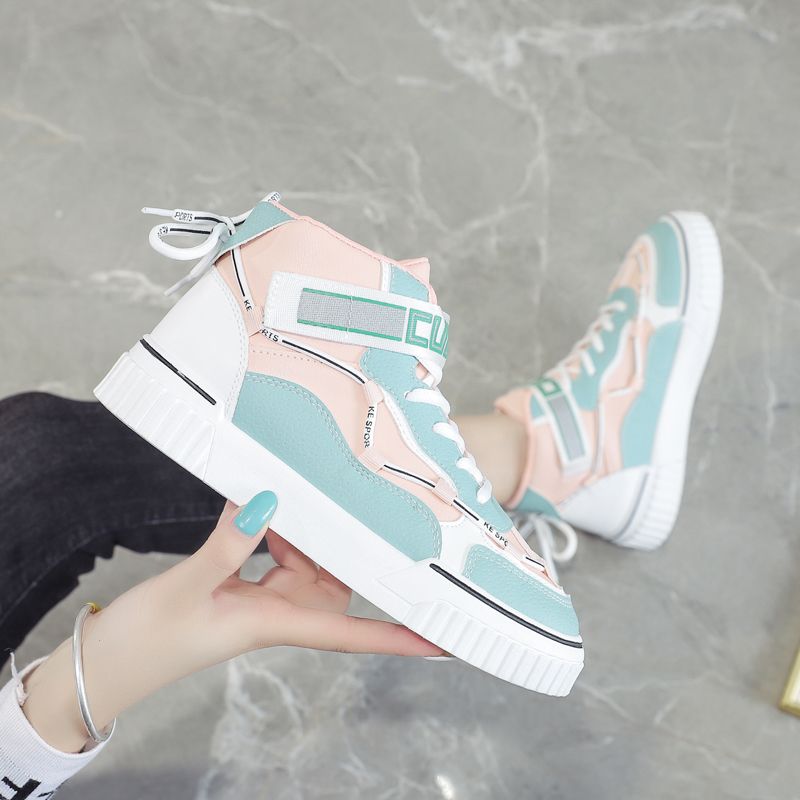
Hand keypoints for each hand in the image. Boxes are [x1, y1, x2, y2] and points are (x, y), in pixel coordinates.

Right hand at [23, 491, 440, 752]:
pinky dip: (275, 530)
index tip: (445, 635)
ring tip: (303, 492)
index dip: (400, 634)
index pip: (353, 632)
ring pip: (308, 561)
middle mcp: (278, 612)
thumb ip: (228, 545)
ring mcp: (259, 600)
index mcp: (276, 624)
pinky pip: (275, 554)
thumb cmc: (146, 643)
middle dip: (348, 545)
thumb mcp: (187, 590)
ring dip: (307, 531)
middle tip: (357, 499)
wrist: (104, 664)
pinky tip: (267, 507)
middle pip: (337, 579)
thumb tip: (269, 502)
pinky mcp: (238, 587)